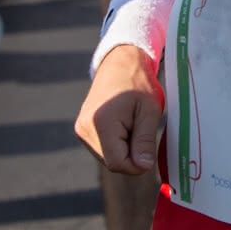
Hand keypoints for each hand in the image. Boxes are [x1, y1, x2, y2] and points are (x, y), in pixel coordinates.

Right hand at [75, 44, 162, 174]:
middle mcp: (84, 129)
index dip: (137, 164)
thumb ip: (145, 140)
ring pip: (108, 157)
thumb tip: (143, 168)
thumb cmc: (138, 83)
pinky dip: (117, 143)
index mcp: (101, 123)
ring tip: (131, 122)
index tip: (149, 149)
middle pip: (112, 162)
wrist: (120, 62)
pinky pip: (103, 149)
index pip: (117, 164)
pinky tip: (122, 123)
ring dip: (124, 148)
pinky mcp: (82, 130)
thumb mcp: (149, 110)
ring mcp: (80, 129)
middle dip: (131, 153)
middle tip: (140, 126)